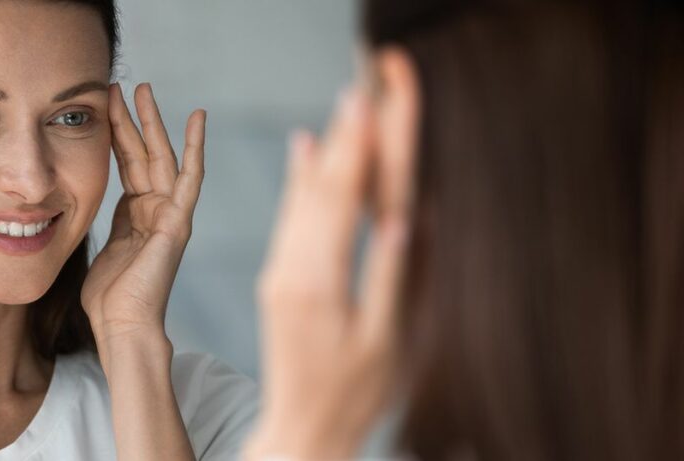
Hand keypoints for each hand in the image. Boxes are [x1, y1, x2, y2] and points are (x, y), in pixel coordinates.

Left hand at [81, 83, 205, 347]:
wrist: (123, 325)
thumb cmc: (108, 299)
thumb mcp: (100, 249)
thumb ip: (105, 224)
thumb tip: (89, 207)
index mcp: (136, 216)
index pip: (127, 164)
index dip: (116, 134)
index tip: (105, 106)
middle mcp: (156, 210)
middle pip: (144, 154)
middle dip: (133, 119)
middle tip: (123, 85)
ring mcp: (170, 214)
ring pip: (162, 157)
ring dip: (153, 122)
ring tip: (143, 88)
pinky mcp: (178, 221)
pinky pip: (189, 177)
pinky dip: (195, 147)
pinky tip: (196, 118)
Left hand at [245, 90, 408, 458]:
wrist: (302, 428)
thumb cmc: (354, 394)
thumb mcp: (383, 341)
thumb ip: (391, 278)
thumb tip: (405, 217)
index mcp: (319, 284)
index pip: (342, 202)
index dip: (357, 153)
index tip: (370, 107)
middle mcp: (291, 270)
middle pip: (320, 192)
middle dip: (343, 139)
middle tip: (361, 90)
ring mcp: (280, 274)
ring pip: (302, 201)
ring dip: (324, 153)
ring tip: (344, 108)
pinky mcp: (279, 280)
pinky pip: (289, 221)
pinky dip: (300, 183)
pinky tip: (304, 151)